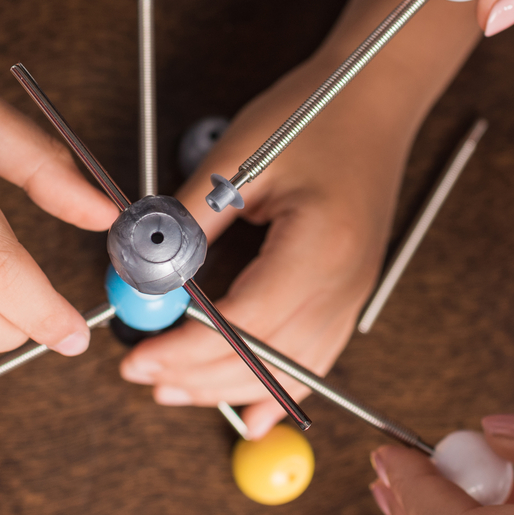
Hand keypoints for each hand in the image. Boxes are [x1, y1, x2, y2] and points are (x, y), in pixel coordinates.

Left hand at [119, 58, 410, 435]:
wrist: (374, 99)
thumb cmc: (314, 114)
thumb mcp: (239, 158)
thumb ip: (189, 219)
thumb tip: (139, 265)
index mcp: (319, 247)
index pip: (246, 322)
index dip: (188, 349)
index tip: (139, 357)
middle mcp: (343, 283)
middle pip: (265, 358)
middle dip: (197, 376)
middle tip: (140, 375)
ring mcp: (352, 294)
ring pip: (287, 370)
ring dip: (227, 389)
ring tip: (171, 390)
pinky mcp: (349, 295)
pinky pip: (314, 361)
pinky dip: (276, 390)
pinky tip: (250, 415)